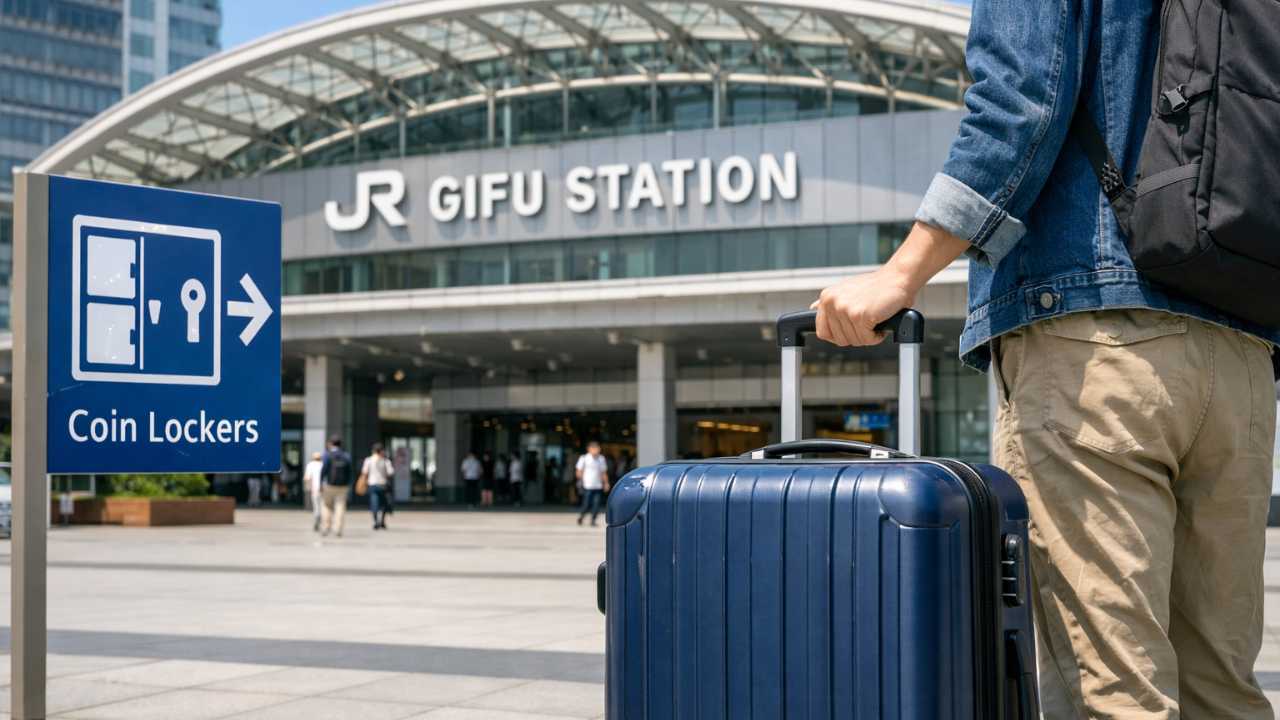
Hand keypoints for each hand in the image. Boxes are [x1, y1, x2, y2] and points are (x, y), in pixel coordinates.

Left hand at [812, 222, 969, 346]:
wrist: (898, 278)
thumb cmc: (876, 287)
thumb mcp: (846, 291)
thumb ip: (830, 302)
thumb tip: (812, 308)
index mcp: (826, 298)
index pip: (823, 332)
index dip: (839, 336)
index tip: (852, 330)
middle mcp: (832, 303)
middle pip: (840, 340)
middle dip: (857, 335)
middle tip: (869, 322)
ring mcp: (844, 309)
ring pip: (854, 341)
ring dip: (868, 335)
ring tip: (875, 318)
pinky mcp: (859, 315)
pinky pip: (867, 339)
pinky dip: (877, 336)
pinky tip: (881, 320)